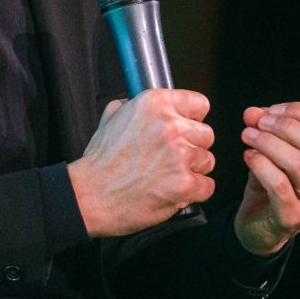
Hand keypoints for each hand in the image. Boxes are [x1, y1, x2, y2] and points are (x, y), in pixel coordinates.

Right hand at [68, 89, 215, 238]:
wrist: (91, 195)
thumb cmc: (101, 161)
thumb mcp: (112, 117)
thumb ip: (135, 106)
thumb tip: (153, 107)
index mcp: (155, 104)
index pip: (199, 105)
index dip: (191, 119)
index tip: (185, 127)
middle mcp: (171, 126)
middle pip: (207, 134)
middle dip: (192, 147)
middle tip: (171, 157)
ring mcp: (180, 156)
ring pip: (208, 161)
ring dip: (192, 170)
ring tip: (168, 175)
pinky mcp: (185, 184)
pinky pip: (207, 186)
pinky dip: (194, 192)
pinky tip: (173, 190)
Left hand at [233, 101, 299, 255]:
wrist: (261, 224)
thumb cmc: (276, 180)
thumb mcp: (276, 149)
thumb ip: (268, 127)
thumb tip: (253, 112)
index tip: (272, 110)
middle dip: (286, 125)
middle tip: (258, 122)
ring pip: (299, 163)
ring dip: (268, 142)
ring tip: (247, 134)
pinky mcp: (293, 218)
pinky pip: (278, 183)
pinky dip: (260, 163)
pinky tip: (248, 155)